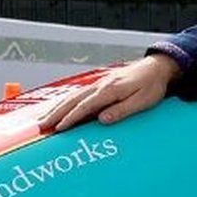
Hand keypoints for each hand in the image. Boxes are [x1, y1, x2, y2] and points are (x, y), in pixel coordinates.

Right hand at [37, 54, 180, 133]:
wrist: (156, 67)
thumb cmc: (152, 86)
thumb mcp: (142, 101)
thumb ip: (122, 110)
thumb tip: (102, 120)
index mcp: (110, 90)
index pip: (85, 106)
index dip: (70, 118)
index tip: (58, 129)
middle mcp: (100, 85)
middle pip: (72, 101)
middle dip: (55, 114)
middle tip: (40, 127)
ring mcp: (98, 83)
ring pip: (72, 97)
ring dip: (56, 108)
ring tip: (43, 120)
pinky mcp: (100, 84)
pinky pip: (78, 94)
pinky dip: (65, 102)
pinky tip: (58, 109)